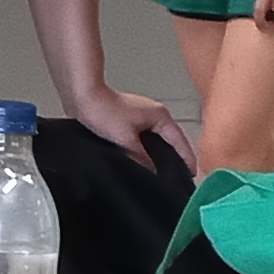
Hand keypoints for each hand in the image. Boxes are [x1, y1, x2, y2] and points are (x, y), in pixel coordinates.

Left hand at [74, 80, 195, 171]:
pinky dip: (146, 149)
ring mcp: (141, 117)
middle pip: (171, 141)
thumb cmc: (102, 109)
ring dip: (159, 154)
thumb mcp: (125, 140)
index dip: (187, 159)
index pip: (180, 142)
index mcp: (160, 116)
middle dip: (175, 157)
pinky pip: (144, 139)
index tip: (192, 174)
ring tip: (162, 172)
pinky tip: (142, 160)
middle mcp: (154, 115)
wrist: (81, 96)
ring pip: (156, 140)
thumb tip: (151, 171)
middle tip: (179, 176)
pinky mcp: (129, 120)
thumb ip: (141, 157)